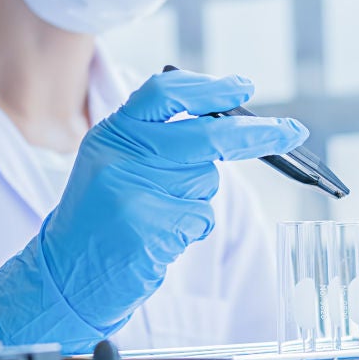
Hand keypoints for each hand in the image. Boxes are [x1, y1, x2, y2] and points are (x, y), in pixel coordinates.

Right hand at [0, 69, 307, 359]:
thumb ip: (158, 141)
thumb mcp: (114, 165)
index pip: (164, 93)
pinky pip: (200, 218)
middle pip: (205, 136)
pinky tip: (159, 237)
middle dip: (256, 135)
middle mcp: (120, 157)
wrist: (66, 273)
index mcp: (111, 134)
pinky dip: (190, 228)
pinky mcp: (149, 229)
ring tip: (159, 215)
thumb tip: (227, 123)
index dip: (210, 88)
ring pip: (207, 182)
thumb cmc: (100, 218)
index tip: (244, 86)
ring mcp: (134, 193)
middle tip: (292, 132)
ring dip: (198, 199)